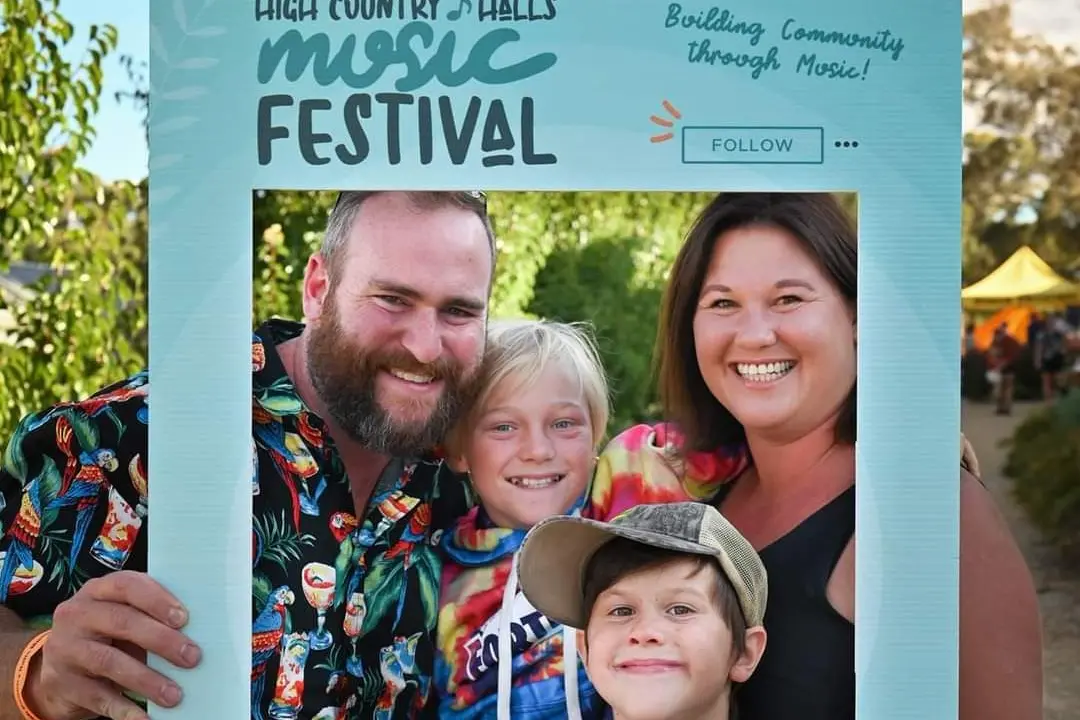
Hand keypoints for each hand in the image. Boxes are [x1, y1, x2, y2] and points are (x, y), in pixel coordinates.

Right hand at [27, 571, 201, 719]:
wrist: (59, 668)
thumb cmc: (106, 634)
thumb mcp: (121, 615)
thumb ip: (149, 615)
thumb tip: (197, 631)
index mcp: (98, 590)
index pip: (127, 586)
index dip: (157, 600)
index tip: (184, 619)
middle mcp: (77, 615)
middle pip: (122, 623)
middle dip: (161, 640)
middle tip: (192, 657)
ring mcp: (66, 649)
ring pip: (110, 662)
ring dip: (147, 680)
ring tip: (174, 695)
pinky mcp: (63, 683)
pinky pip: (98, 697)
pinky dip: (125, 709)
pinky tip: (146, 718)